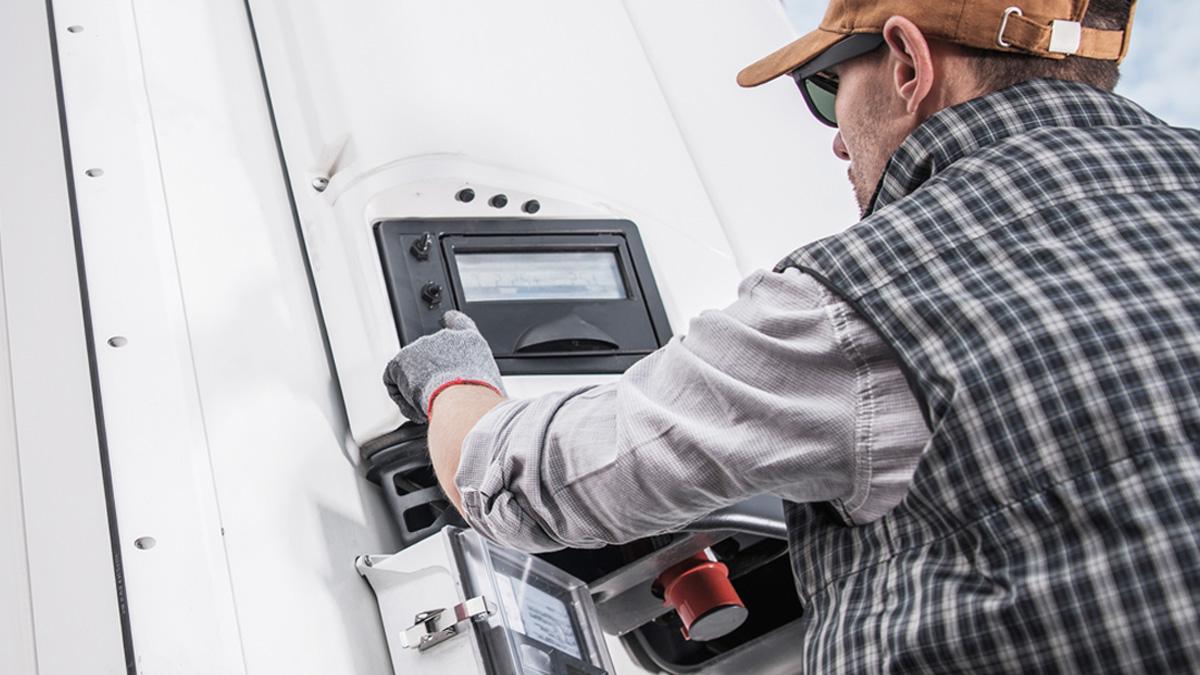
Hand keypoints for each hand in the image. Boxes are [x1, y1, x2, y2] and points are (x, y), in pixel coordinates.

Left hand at [382, 311, 504, 422]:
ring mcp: (420, 347)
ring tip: (429, 404)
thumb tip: (472, 387)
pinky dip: (401, 397)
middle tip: (437, 392)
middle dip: (431, 371)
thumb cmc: (478, 397)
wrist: (461, 402)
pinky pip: (393, 380)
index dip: (451, 321)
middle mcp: (443, 338)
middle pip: (431, 350)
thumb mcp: (489, 382)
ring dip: (417, 386)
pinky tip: (415, 407)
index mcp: (470, 341)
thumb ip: (476, 376)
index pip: (459, 322)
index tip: (446, 320)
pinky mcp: (400, 361)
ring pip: (412, 369)